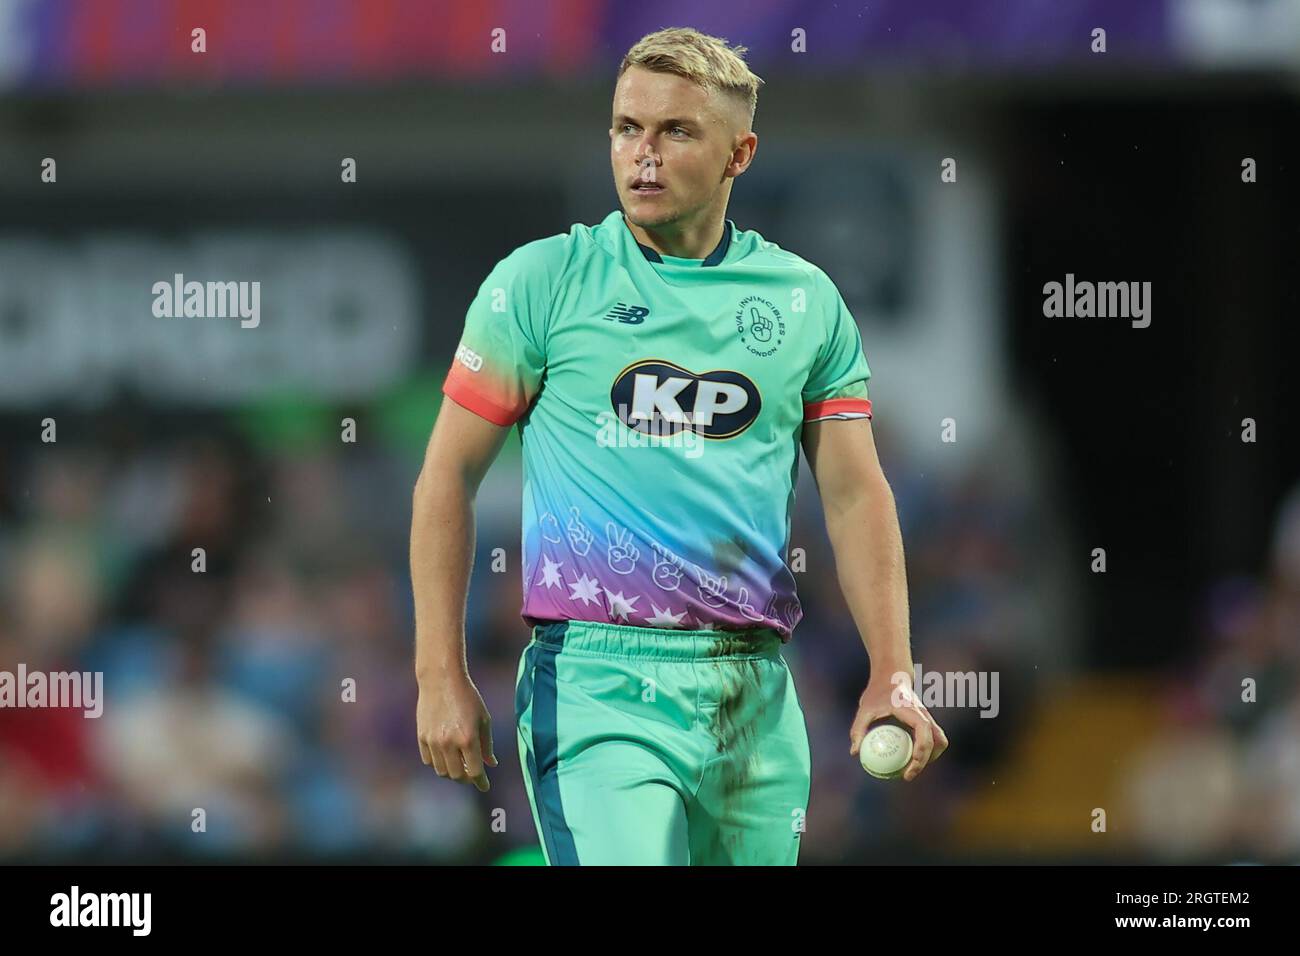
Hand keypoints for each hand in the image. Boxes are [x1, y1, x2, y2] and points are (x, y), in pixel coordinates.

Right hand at [416, 669, 496, 791]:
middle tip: (472, 775)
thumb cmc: (468, 697)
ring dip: (452, 772)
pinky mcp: (422, 737)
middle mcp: (449, 743)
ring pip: (441, 771)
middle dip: (466, 779)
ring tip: (459, 766)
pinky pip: (428, 760)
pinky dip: (438, 763)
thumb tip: (490, 764)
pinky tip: (446, 757)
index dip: (481, 782)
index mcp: (468, 739)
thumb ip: (487, 744)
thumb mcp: (484, 719)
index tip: (485, 786)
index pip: (474, 772)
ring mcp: (433, 741)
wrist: (442, 679)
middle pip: (456, 775)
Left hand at [849, 670, 948, 781]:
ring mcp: (928, 716)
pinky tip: (911, 758)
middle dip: (926, 761)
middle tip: (908, 775)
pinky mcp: (926, 719)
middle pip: (937, 740)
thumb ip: (859, 729)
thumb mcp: (865, 708)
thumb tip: (855, 752)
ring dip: (931, 756)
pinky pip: (933, 738)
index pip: (924, 734)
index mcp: (912, 710)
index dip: (920, 755)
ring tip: (912, 768)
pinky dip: (927, 750)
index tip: (908, 770)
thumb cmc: (877, 691)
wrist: (892, 675)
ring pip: (940, 740)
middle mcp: (924, 714)